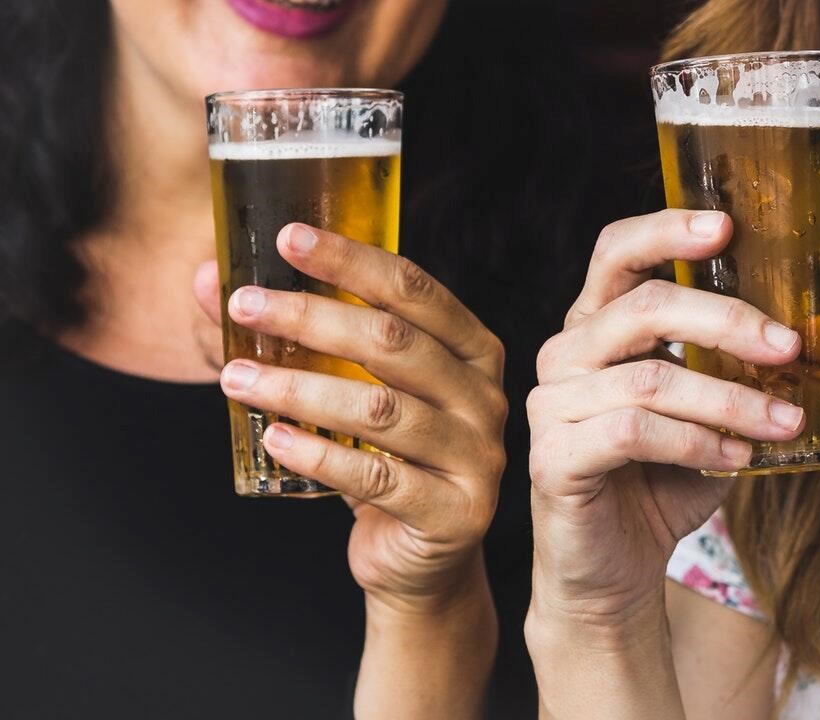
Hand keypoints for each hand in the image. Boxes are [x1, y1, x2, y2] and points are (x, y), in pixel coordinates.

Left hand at [194, 223, 506, 612]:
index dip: (350, 260)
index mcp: (473, 351)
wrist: (424, 558)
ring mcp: (476, 457)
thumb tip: (208, 281)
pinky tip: (272, 437)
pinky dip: (317, 454)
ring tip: (235, 379)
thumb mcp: (354, 391)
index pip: (415, 290)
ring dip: (298, 388)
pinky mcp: (454, 512)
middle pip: (394, 342)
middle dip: (310, 317)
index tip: (287, 239)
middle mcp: (484, 397)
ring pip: (381, 409)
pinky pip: (376, 477)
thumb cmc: (387, 459)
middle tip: (243, 306)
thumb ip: (297, 337)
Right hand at [527, 209, 803, 638]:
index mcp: (596, 328)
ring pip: (650, 377)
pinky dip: (697, 441)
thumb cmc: (661, 483)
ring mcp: (552, 405)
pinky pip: (635, 432)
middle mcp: (565, 355)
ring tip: (786, 421)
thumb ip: (731, 370)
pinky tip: (737, 456)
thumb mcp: (705, 413)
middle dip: (726, 320)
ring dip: (731, 398)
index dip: (665, 231)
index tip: (726, 226)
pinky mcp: (554, 457)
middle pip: (642, 307)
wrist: (615, 569)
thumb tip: (805, 336)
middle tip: (789, 347)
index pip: (615, 254)